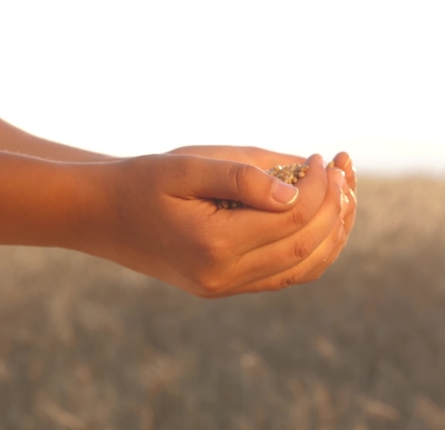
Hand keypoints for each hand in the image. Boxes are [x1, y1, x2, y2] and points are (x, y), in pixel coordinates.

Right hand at [73, 152, 349, 296]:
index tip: (322, 157)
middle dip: (335, 205)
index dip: (320, 187)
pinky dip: (313, 249)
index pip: (293, 219)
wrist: (100, 216)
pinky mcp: (226, 287)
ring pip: (304, 268)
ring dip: (333, 231)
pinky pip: (286, 275)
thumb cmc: (143, 180)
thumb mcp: (187, 165)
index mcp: (214, 245)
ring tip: (344, 193)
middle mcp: (223, 276)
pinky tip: (321, 219)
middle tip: (344, 168)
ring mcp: (225, 287)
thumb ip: (243, 177)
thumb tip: (298, 191)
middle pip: (306, 246)